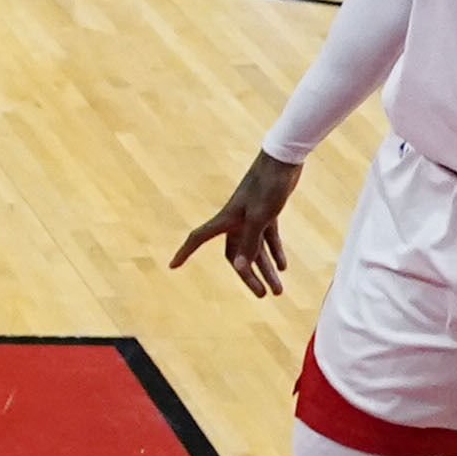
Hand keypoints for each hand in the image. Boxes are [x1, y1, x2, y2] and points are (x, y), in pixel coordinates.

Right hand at [167, 151, 299, 296]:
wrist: (284, 160)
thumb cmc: (268, 186)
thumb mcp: (261, 217)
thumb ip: (250, 242)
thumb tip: (239, 267)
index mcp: (227, 219)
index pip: (198, 238)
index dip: (185, 252)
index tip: (172, 265)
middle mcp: (236, 220)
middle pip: (237, 255)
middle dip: (249, 276)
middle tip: (263, 295)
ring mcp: (251, 217)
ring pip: (256, 250)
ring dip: (267, 270)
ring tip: (278, 290)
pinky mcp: (267, 212)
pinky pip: (268, 238)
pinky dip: (274, 252)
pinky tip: (283, 267)